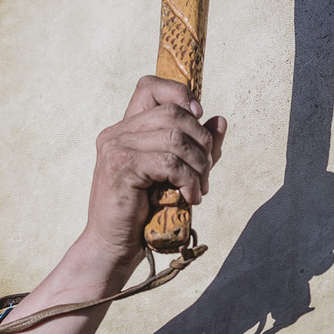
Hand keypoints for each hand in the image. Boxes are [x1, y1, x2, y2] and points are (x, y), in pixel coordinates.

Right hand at [81, 75, 227, 273]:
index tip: (199, 116)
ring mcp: (116, 148)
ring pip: (175, 137)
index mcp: (126, 129)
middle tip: (206, 172)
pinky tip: (191, 197)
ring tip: (200, 189)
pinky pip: (169, 162)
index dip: (179, 94)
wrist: (113, 247)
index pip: (150, 86)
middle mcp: (117, 133)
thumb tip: (220, 121)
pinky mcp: (121, 167)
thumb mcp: (176, 175)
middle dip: (201, 142)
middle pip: (173, 113)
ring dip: (199, 165)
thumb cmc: (144, 214)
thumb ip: (197, 147)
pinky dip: (189, 179)